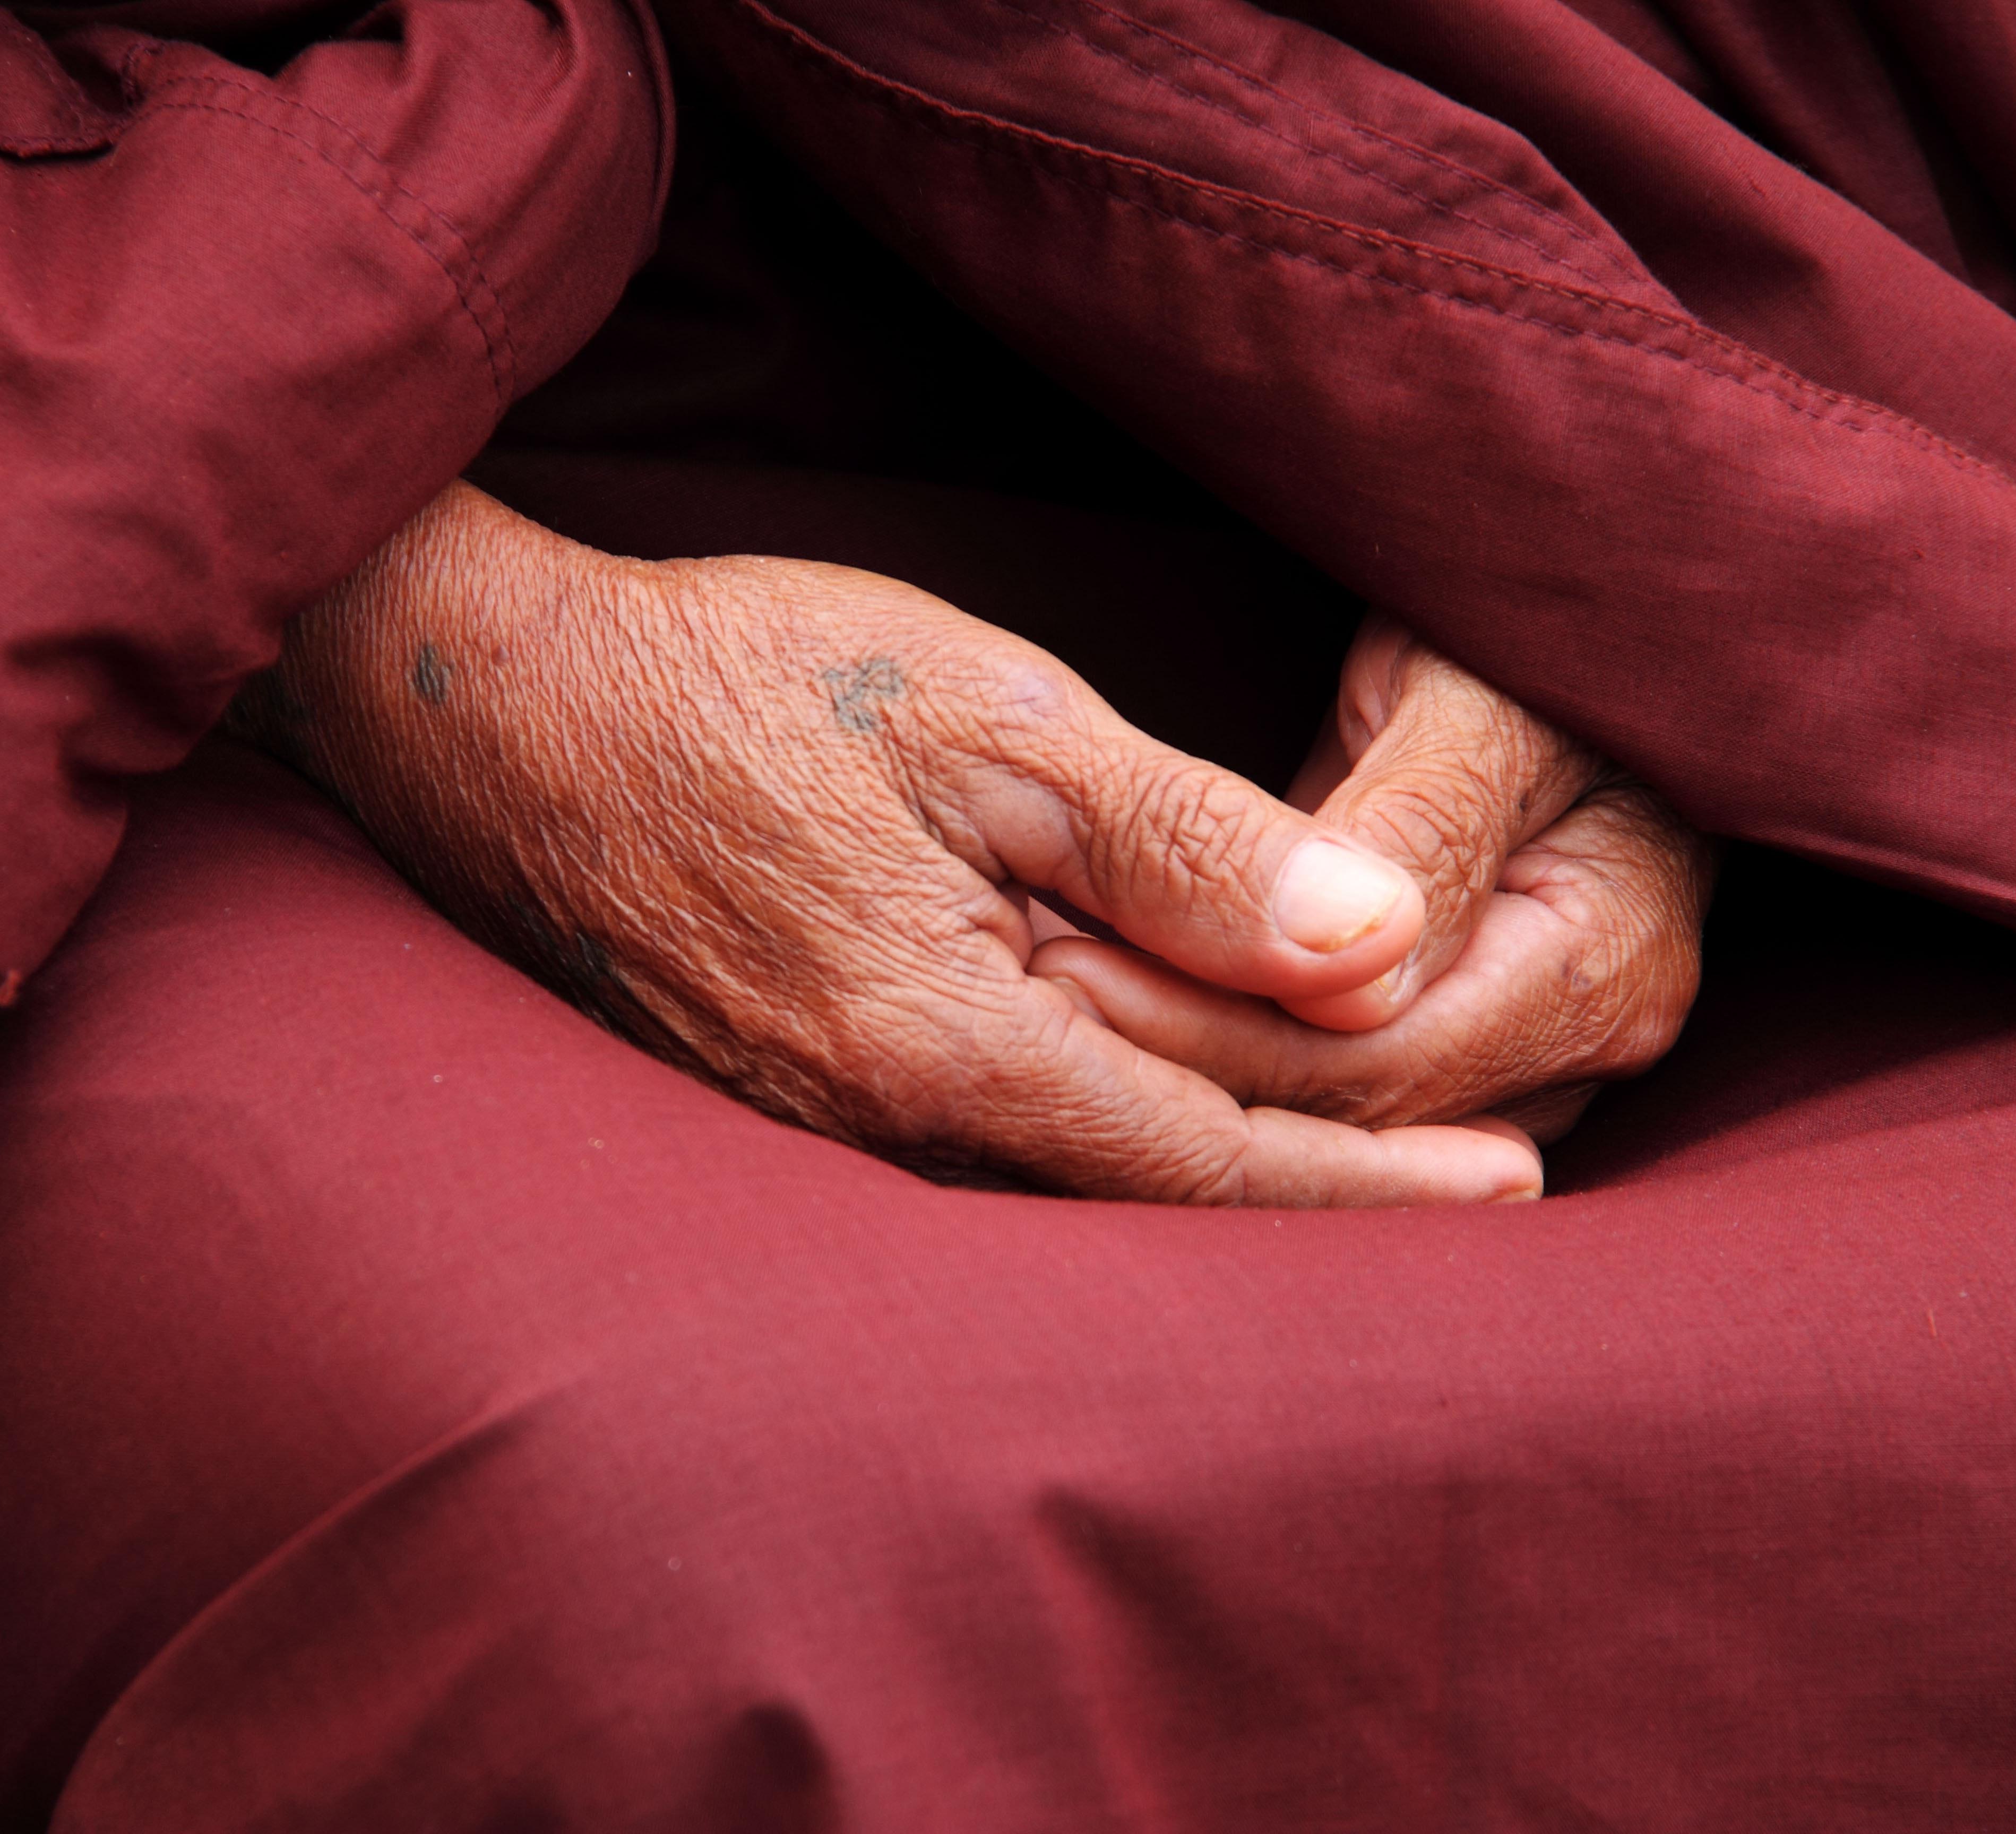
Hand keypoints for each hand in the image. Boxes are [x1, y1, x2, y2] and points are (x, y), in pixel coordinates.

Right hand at [236, 483, 1542, 1204]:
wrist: (498, 711)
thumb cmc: (745, 683)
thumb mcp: (986, 716)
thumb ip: (1180, 839)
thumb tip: (1367, 945)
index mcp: (952, 1043)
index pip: (1214, 1159)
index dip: (1374, 1183)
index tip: (1516, 1192)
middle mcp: (888, 1129)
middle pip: (1156, 1198)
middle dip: (1330, 1193)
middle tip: (1496, 1175)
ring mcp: (827, 1132)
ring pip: (1077, 1184)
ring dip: (1232, 1168)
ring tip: (1381, 1149)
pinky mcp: (790, 1101)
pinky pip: (991, 1150)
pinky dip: (1116, 1130)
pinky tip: (1181, 1098)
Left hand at [1031, 615, 1713, 1142]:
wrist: (1548, 633)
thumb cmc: (1522, 634)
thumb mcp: (1472, 696)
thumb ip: (1418, 829)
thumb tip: (1350, 983)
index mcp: (1607, 964)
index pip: (1389, 1062)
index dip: (1219, 1031)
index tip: (1070, 966)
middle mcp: (1583, 1043)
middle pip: (1355, 1109)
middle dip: (1187, 1061)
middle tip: (1032, 985)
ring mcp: (1526, 1058)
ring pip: (1333, 1118)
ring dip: (1191, 1068)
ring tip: (1048, 996)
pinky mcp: (1452, 1039)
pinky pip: (1328, 1084)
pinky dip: (1224, 1049)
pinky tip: (1113, 997)